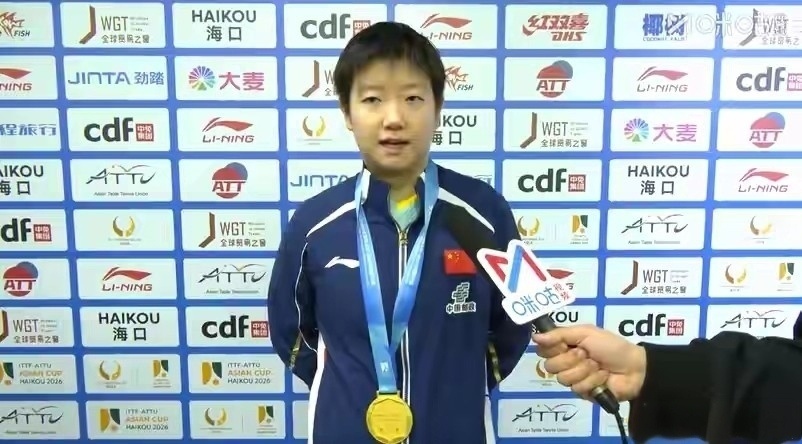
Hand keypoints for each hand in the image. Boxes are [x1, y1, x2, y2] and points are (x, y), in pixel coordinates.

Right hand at [532, 324, 646, 401]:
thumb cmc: (611, 346)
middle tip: (586, 354)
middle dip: (570, 359)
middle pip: (550, 365)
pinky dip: (593, 380)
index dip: (551, 347)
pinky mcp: (582, 392)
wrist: (633, 368)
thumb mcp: (586, 333)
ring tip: (597, 365)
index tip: (564, 344)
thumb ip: (559, 334)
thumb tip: (534, 336)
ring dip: (584, 370)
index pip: (543, 349)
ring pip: (563, 378)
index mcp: (565, 345)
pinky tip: (603, 377)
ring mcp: (574, 378)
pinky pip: (577, 388)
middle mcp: (566, 362)